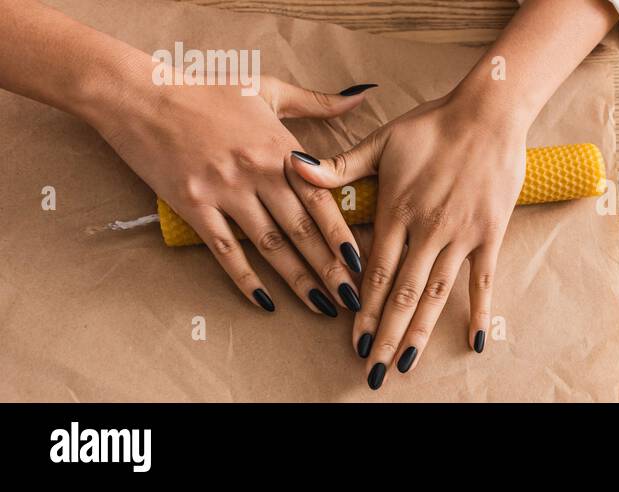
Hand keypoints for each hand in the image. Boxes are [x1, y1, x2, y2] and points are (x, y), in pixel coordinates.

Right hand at [86, 72, 375, 315]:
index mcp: (280, 147)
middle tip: (352, 296)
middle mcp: (257, 172)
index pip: (322, 199)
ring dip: (298, 280)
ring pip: (270, 245)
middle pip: (302, 229)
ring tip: (321, 305)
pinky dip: (245, 278)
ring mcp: (224, 190)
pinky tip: (265, 301)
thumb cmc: (204, 88)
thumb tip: (361, 98)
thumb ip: (317, 101)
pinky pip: (225, 249)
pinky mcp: (192, 204)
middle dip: (330, 267)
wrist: (138, 92)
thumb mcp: (267, 89)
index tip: (362, 262)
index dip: (343, 234)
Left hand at [292, 95, 526, 388]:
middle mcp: (427, 231)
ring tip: (405, 364)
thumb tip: (292, 167)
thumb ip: (339, 166)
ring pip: (436, 294)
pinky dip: (478, 313)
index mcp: (397, 212)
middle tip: (373, 372)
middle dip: (385, 336)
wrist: (488, 114)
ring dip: (420, 333)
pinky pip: (483, 281)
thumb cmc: (433, 125)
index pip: (375, 274)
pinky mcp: (489, 235)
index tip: (352, 342)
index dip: (363, 311)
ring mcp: (460, 236)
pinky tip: (474, 342)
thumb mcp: (382, 141)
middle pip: (403, 295)